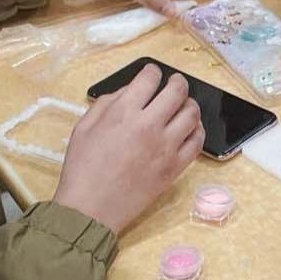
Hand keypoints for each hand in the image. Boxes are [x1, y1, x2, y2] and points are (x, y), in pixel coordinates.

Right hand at [54, 64, 204, 232]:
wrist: (91, 208)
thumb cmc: (83, 168)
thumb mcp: (84, 127)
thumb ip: (108, 103)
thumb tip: (129, 91)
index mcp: (123, 113)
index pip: (149, 79)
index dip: (152, 71)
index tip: (153, 73)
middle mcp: (149, 125)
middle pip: (177, 92)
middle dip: (178, 82)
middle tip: (177, 82)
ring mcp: (166, 147)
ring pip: (192, 114)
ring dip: (190, 105)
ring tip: (185, 105)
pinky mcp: (175, 167)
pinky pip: (197, 142)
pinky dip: (198, 130)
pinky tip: (192, 128)